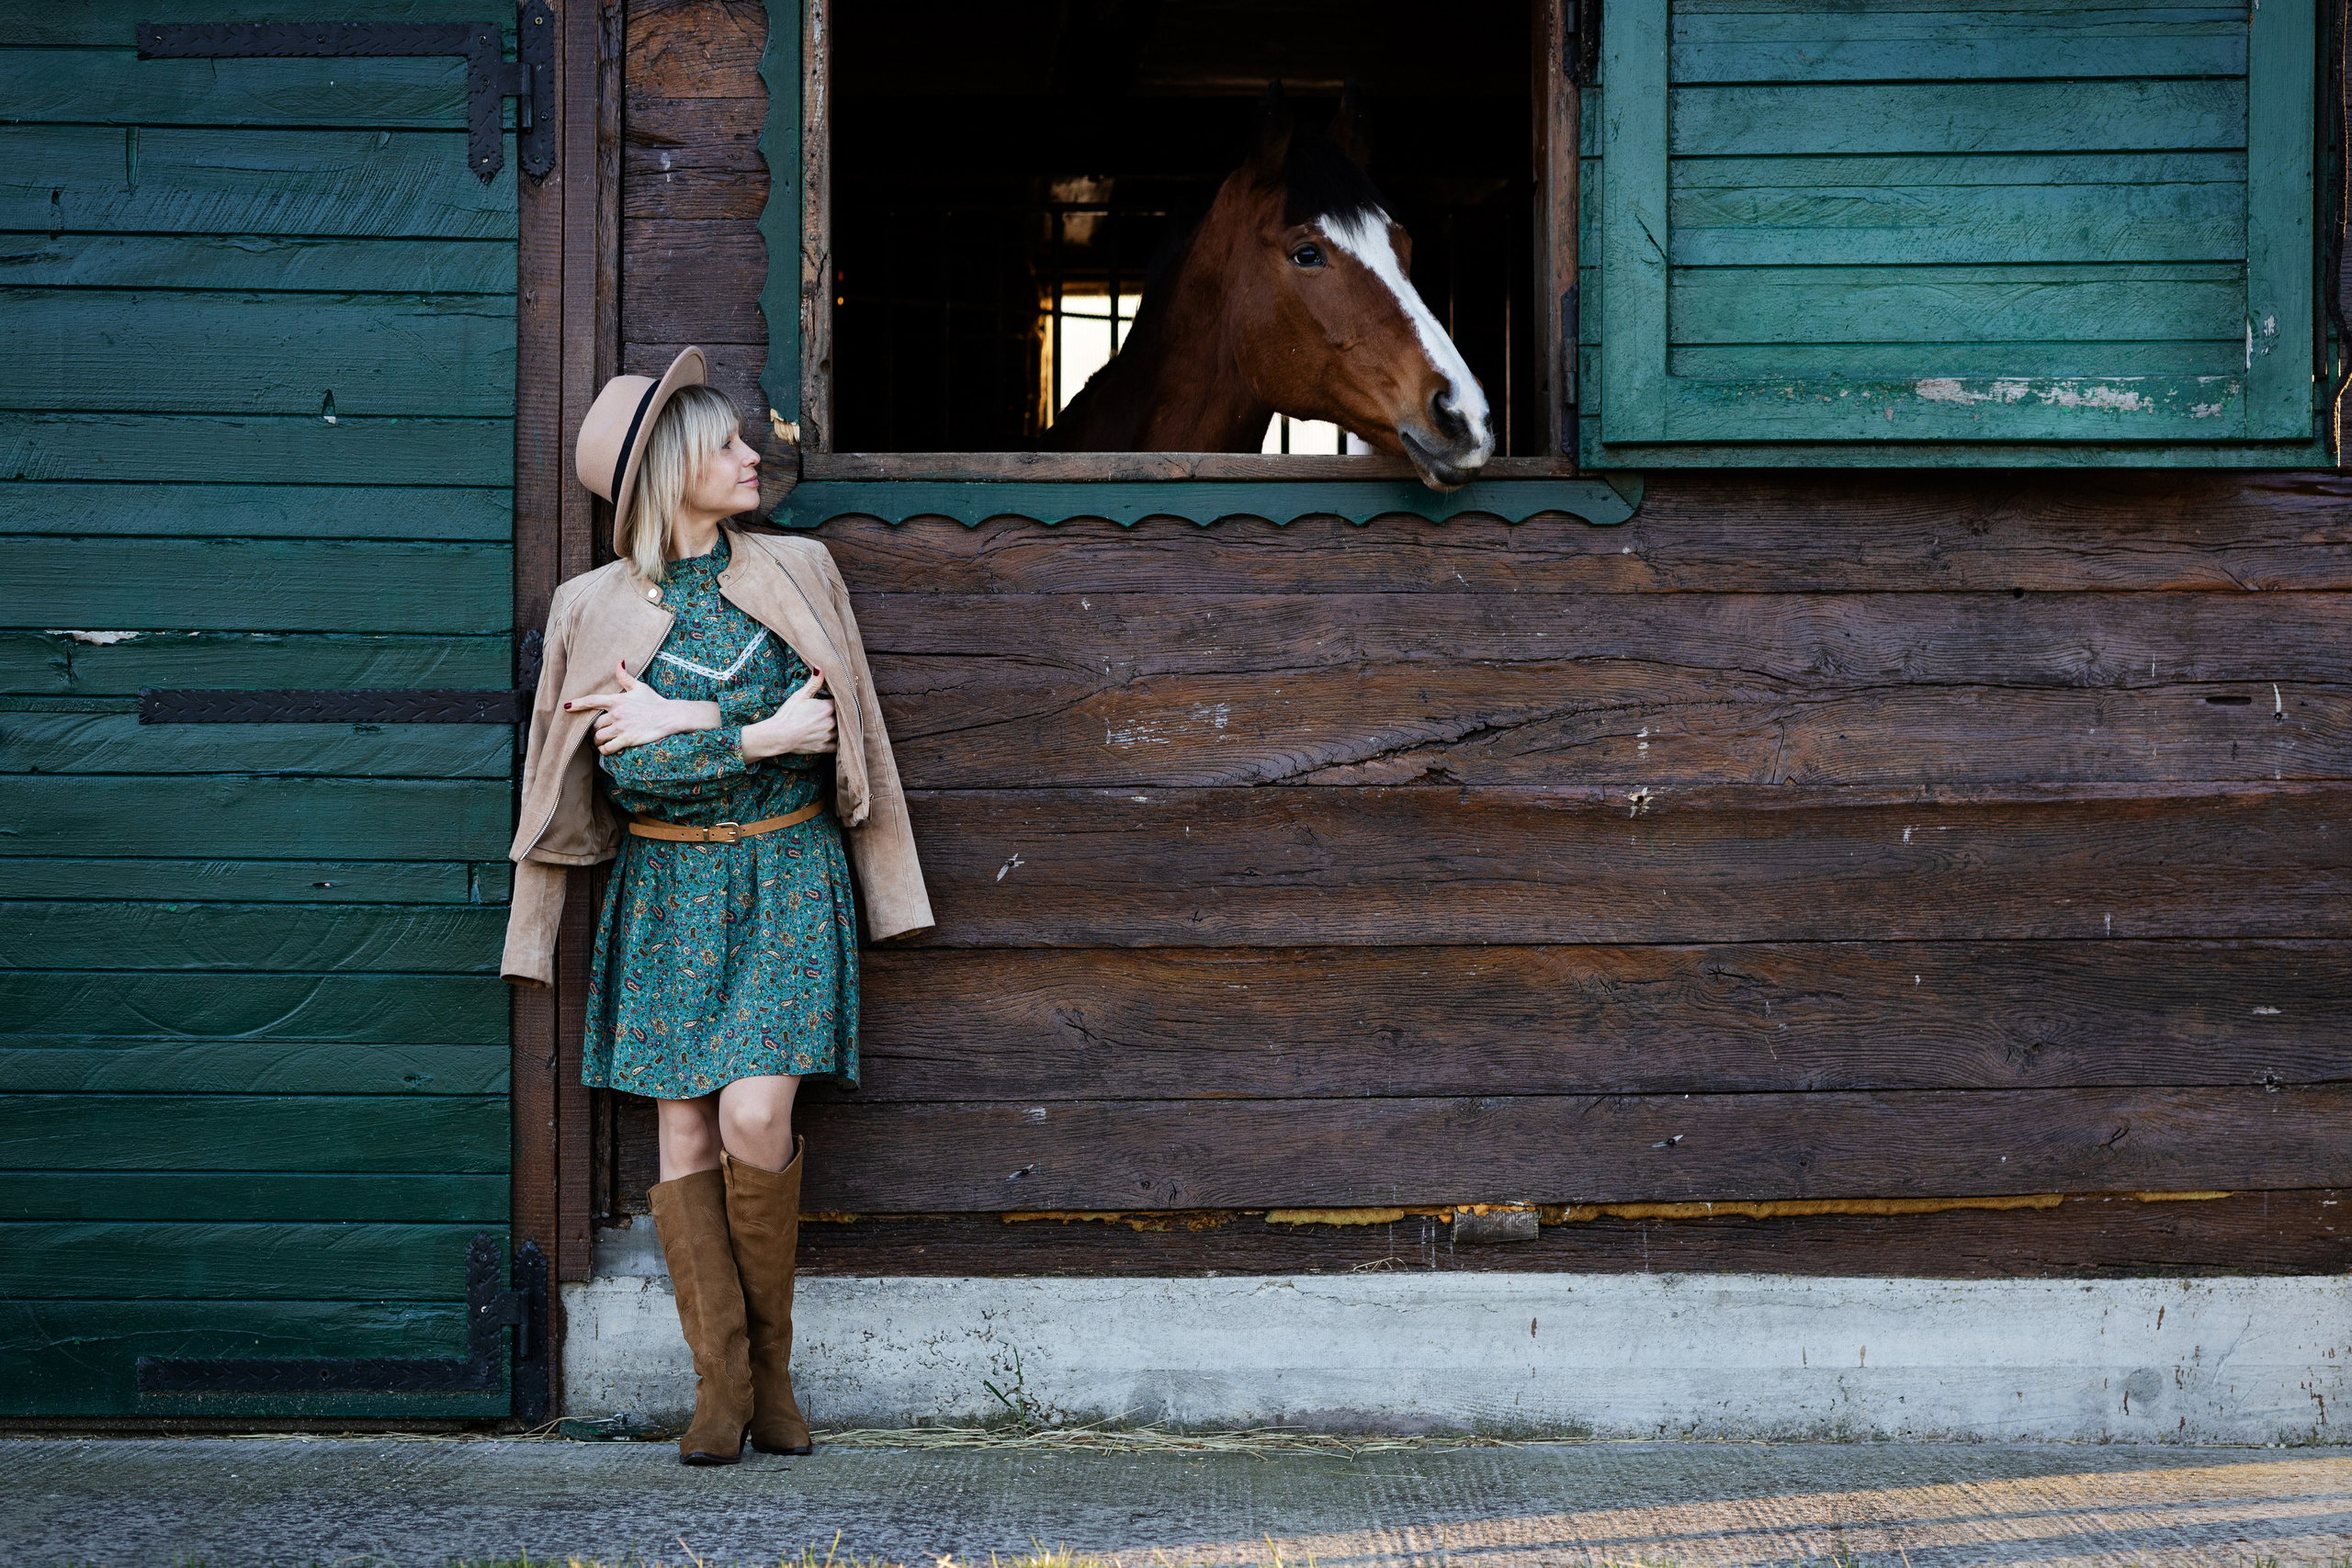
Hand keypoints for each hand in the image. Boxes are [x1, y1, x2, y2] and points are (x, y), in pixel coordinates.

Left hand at [567, 660, 718, 754]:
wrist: (670, 716)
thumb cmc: (655, 701)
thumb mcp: (640, 687)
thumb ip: (625, 677)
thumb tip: (618, 663)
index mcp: (617, 700)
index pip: (592, 701)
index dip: (577, 704)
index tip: (565, 706)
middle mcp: (616, 713)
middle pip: (593, 724)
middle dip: (593, 729)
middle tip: (597, 732)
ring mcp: (621, 727)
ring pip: (598, 737)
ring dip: (597, 740)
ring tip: (601, 741)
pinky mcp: (627, 739)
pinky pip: (608, 748)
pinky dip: (604, 750)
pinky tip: (606, 749)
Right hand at [742, 670, 835, 758]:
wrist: (778, 735)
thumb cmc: (788, 714)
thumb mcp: (800, 695)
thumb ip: (813, 683)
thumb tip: (821, 668)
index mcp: (827, 708)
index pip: (840, 702)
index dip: (838, 700)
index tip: (835, 700)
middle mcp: (831, 722)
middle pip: (843, 716)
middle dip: (840, 714)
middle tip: (837, 712)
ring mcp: (828, 736)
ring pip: (842, 731)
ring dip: (841, 728)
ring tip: (837, 724)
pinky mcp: (823, 747)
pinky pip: (837, 746)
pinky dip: (838, 744)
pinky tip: (838, 740)